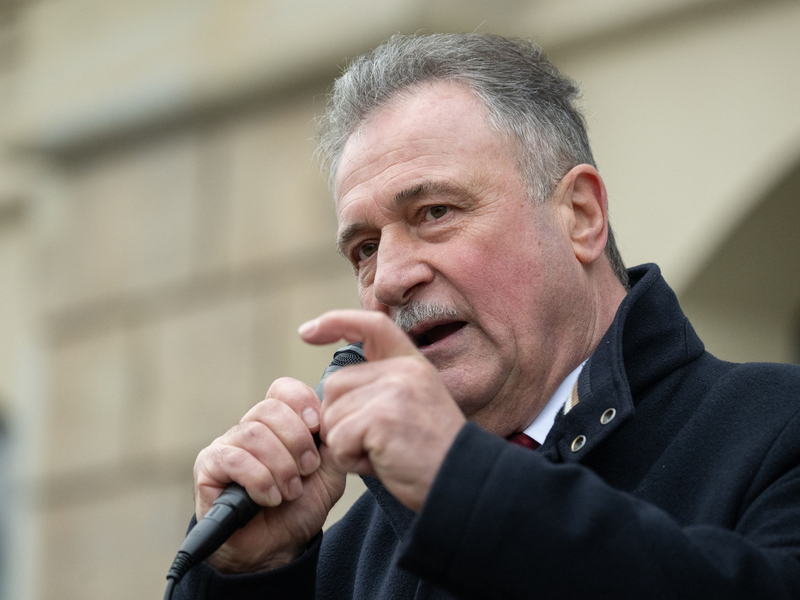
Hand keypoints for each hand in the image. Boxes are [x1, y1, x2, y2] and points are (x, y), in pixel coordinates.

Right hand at [193, 378, 346, 572]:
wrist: (276, 548)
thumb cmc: (299, 507)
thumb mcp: (329, 473)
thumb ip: (332, 442)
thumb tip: (329, 416)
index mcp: (277, 424)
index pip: (282, 389)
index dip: (302, 402)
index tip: (318, 428)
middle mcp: (249, 428)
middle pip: (270, 409)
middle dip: (297, 441)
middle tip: (307, 470)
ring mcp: (226, 445)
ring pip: (253, 433)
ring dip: (280, 466)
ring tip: (290, 492)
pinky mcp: (208, 468)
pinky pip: (233, 459)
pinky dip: (259, 479)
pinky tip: (269, 498)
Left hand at [299, 310, 466, 510]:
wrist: (462, 480)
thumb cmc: (431, 454)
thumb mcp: (413, 405)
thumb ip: (381, 387)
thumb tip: (331, 392)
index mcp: (411, 363)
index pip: (371, 325)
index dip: (336, 321)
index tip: (307, 331)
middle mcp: (403, 370)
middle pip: (335, 385)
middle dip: (340, 420)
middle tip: (375, 443)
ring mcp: (393, 390)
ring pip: (332, 415)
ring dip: (345, 444)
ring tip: (382, 453)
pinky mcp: (382, 417)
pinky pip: (338, 440)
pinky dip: (350, 460)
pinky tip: (380, 463)